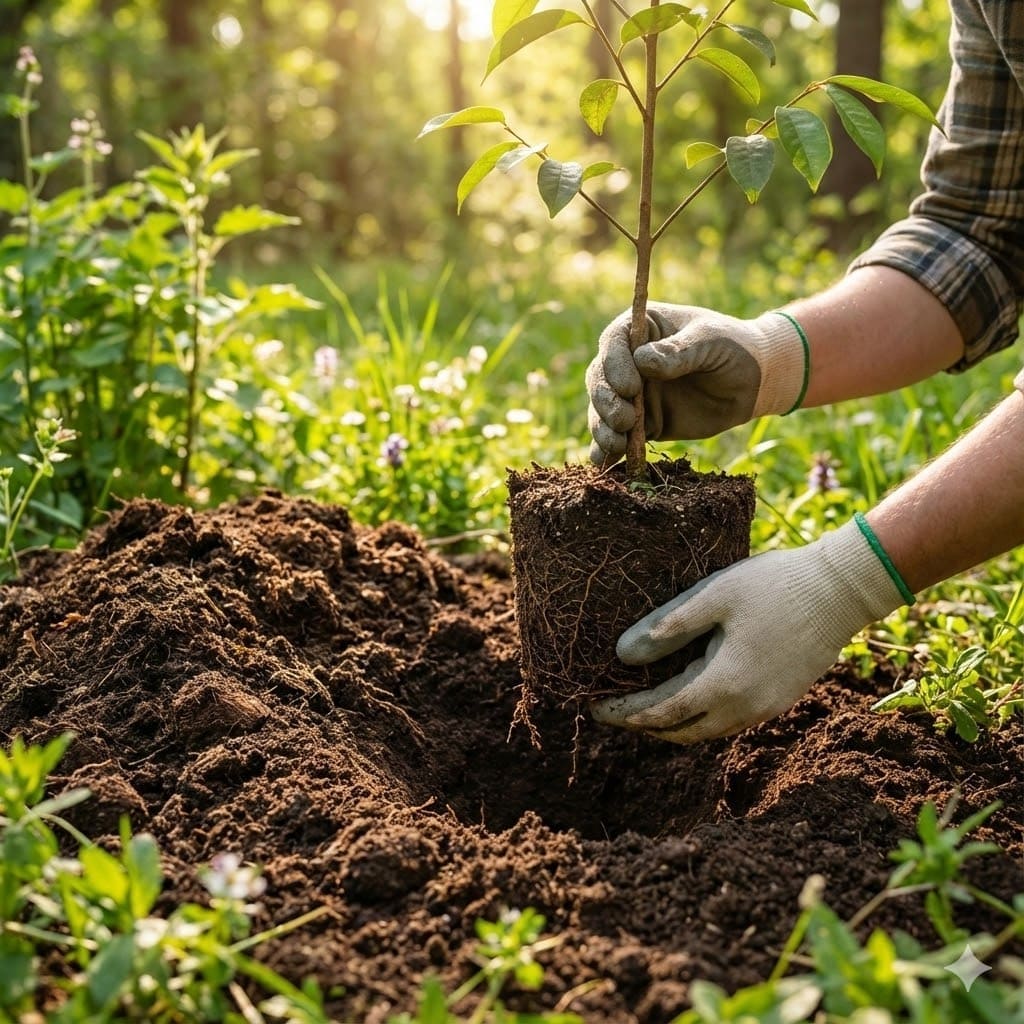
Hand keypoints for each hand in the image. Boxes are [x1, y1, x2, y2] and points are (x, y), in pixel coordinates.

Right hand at [586, 302, 805, 463]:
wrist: (753, 382)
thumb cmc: (733, 349)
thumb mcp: (711, 341)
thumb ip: (679, 352)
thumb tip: (643, 361)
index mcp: (641, 330)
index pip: (614, 343)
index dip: (614, 366)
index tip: (631, 388)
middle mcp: (629, 361)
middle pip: (600, 380)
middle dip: (606, 402)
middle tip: (625, 421)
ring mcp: (632, 395)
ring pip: (602, 411)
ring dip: (603, 429)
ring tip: (617, 445)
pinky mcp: (642, 423)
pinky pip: (618, 437)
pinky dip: (607, 451)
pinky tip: (604, 463)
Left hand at [590, 519, 908, 742]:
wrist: (842, 590)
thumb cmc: (776, 585)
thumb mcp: (714, 597)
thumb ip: (668, 628)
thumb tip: (621, 655)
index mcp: (725, 683)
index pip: (661, 712)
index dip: (625, 712)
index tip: (594, 708)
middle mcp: (746, 707)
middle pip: (682, 732)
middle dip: (643, 725)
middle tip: (612, 711)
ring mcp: (767, 707)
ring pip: (707, 731)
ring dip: (672, 725)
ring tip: (643, 708)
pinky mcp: (780, 699)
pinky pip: (729, 721)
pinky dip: (700, 717)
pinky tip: (688, 695)